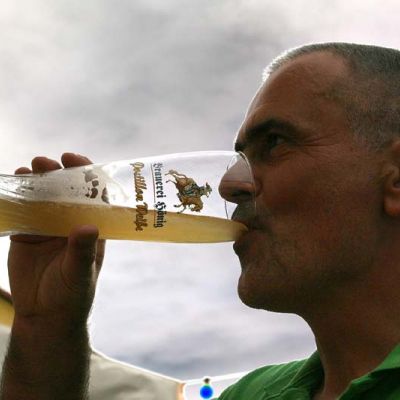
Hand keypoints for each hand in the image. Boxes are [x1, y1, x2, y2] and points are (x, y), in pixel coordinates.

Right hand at [8, 153, 105, 325]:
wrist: (44, 316)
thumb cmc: (71, 296)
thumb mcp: (80, 274)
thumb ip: (83, 252)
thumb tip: (89, 227)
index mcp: (91, 228)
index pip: (93, 195)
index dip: (86, 174)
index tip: (73, 159)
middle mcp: (71, 223)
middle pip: (66, 191)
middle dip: (56, 173)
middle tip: (44, 162)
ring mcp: (49, 227)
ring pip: (42, 198)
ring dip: (35, 181)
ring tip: (26, 170)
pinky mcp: (27, 235)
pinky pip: (23, 212)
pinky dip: (17, 199)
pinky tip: (11, 187)